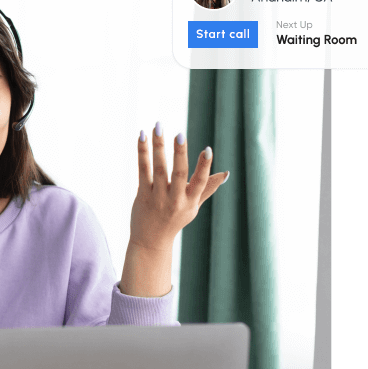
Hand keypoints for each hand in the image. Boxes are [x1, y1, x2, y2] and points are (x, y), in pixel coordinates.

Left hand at [130, 122, 227, 250]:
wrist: (151, 242)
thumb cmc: (174, 220)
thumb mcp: (193, 207)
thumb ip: (206, 188)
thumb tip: (225, 174)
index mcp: (190, 202)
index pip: (199, 183)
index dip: (204, 167)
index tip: (208, 149)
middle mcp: (174, 201)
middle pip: (178, 174)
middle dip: (180, 153)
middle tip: (180, 133)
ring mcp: (156, 198)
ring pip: (158, 169)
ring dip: (158, 146)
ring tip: (158, 126)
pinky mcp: (142, 195)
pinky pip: (142, 170)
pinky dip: (142, 153)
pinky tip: (142, 136)